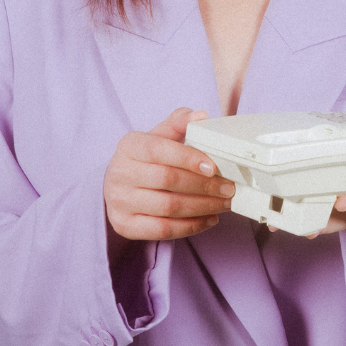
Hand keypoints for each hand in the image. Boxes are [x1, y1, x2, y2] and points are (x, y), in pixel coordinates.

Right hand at [104, 107, 234, 240]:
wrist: (116, 187)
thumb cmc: (144, 161)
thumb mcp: (157, 138)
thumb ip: (178, 124)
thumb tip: (201, 116)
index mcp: (129, 147)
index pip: (159, 150)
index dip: (188, 159)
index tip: (213, 167)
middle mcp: (120, 174)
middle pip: (167, 180)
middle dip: (204, 186)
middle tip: (228, 189)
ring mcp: (120, 202)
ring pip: (168, 207)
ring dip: (203, 207)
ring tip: (224, 204)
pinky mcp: (125, 225)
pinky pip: (163, 230)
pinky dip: (191, 226)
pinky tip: (209, 219)